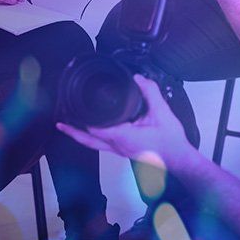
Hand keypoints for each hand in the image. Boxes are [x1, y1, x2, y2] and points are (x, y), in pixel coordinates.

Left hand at [57, 75, 191, 171]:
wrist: (179, 160)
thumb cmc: (171, 143)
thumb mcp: (162, 113)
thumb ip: (150, 93)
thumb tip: (140, 78)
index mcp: (123, 137)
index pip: (96, 128)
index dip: (84, 119)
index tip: (75, 108)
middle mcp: (118, 146)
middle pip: (89, 141)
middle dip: (73, 132)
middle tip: (60, 124)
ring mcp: (121, 151)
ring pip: (95, 145)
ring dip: (82, 135)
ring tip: (70, 127)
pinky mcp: (125, 152)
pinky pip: (104, 145)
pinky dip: (94, 138)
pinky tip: (94, 132)